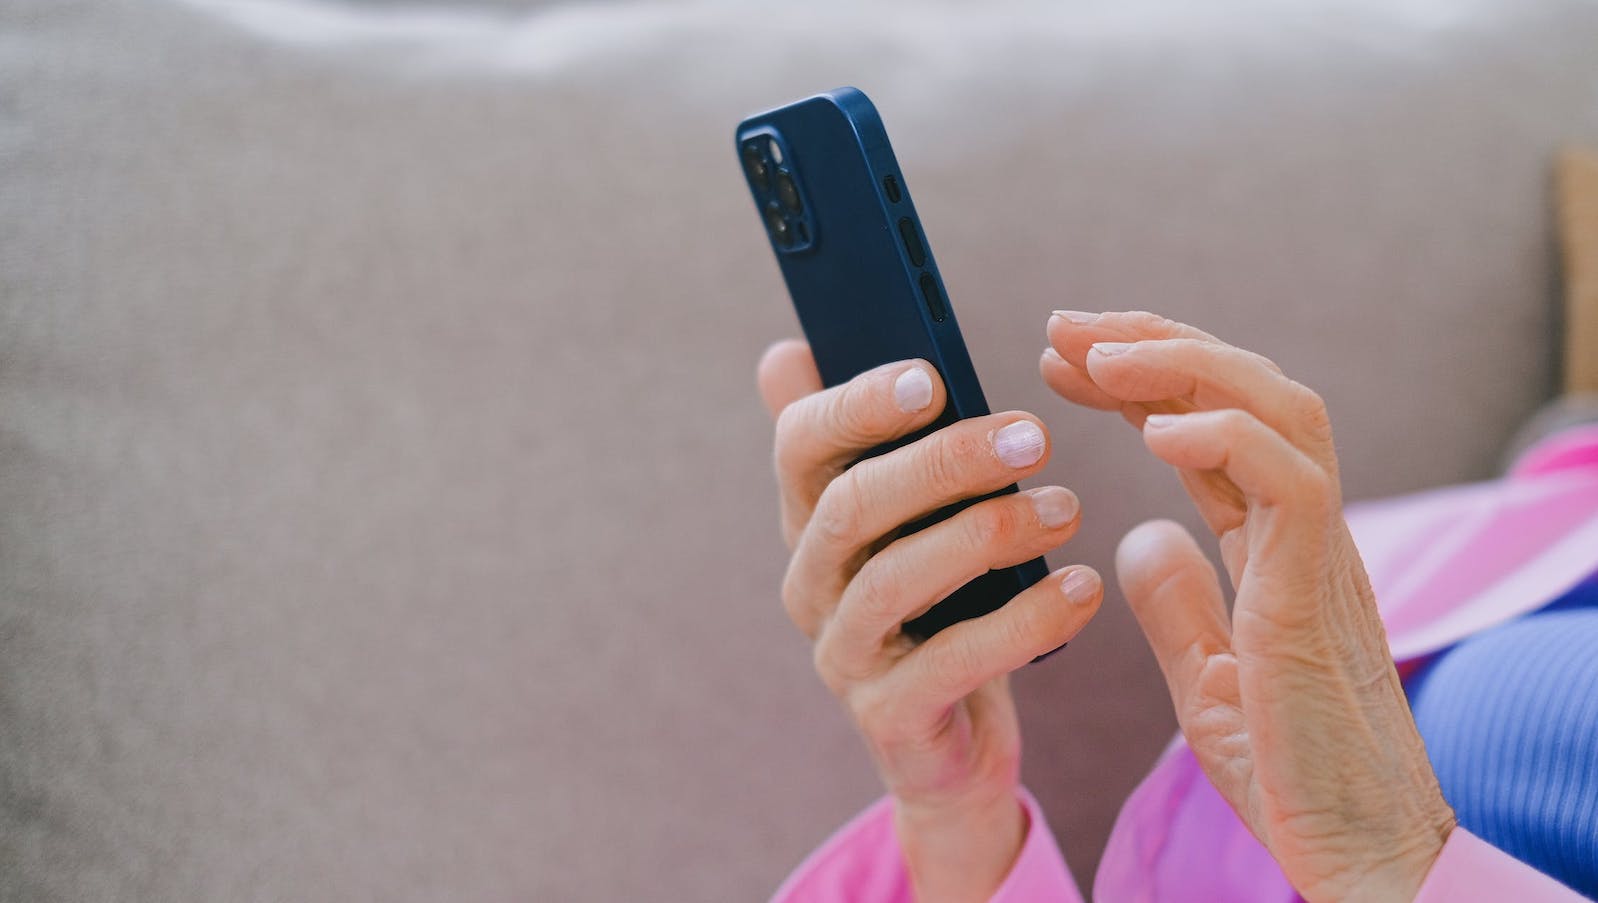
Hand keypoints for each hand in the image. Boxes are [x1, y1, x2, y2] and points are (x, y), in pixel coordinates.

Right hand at [757, 340, 1102, 902]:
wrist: (952, 739)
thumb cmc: (937, 604)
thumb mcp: (902, 519)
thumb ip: (858, 440)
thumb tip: (787, 350)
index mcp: (810, 518)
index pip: (800, 446)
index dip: (857, 405)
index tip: (932, 376)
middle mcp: (809, 582)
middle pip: (850, 505)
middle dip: (942, 462)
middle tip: (1032, 435)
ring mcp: (843, 653)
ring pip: (895, 579)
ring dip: (987, 533)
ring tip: (1068, 509)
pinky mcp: (889, 716)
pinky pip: (951, 662)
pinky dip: (1020, 623)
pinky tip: (1081, 589)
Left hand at [1042, 311, 1455, 901]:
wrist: (1351, 848)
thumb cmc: (1289, 768)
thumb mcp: (1205, 677)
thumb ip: (1177, 603)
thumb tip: (1134, 539)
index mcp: (1273, 545)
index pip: (1207, 429)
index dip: (1139, 381)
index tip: (1062, 359)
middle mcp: (1303, 530)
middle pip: (1245, 393)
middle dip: (1153, 344)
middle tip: (1064, 327)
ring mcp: (1319, 553)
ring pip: (1278, 410)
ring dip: (1183, 366)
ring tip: (1100, 351)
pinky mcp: (1317, 592)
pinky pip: (1289, 483)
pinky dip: (1227, 440)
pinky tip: (1157, 431)